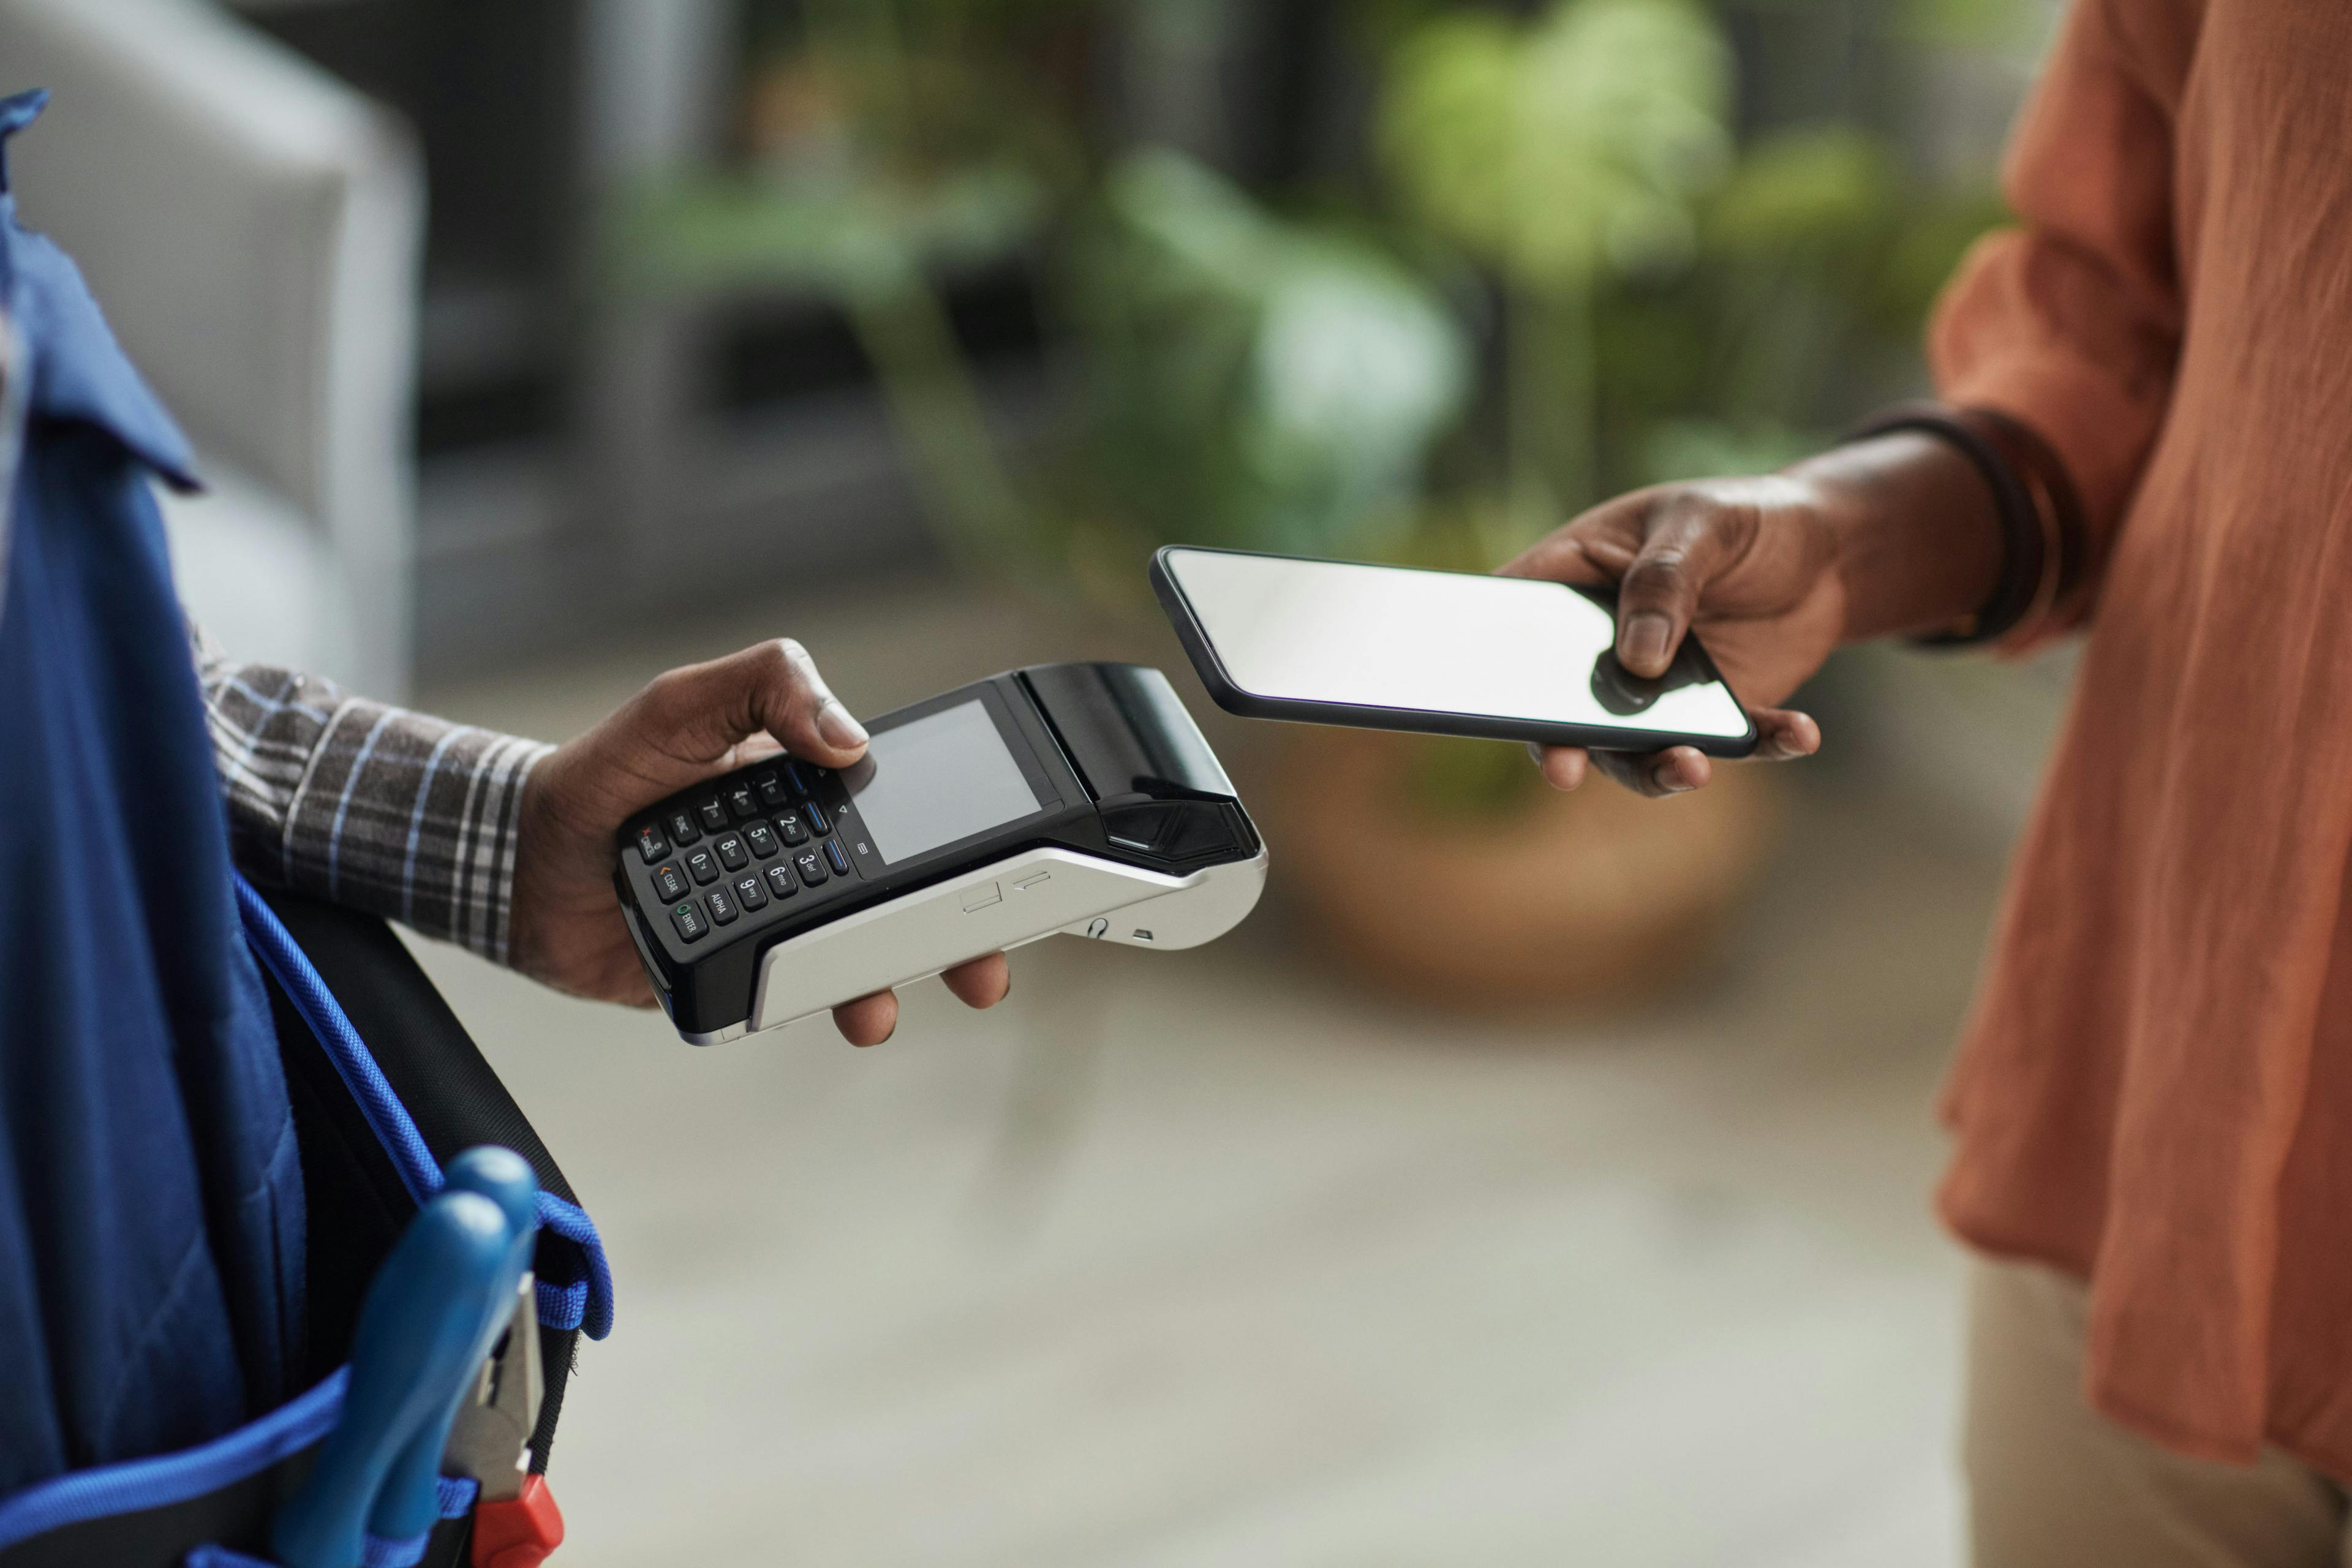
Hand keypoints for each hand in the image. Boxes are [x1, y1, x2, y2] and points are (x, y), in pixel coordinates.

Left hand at [508, 639, 1009, 1044]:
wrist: (518, 861)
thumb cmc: (606, 771)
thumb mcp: (682, 702)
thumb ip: (764, 686)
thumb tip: (848, 739)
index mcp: (810, 792)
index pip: (903, 814)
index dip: (959, 845)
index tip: (1000, 869)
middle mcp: (803, 858)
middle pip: (901, 901)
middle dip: (953, 937)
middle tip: (982, 968)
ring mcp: (772, 920)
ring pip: (853, 959)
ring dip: (882, 988)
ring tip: (876, 1011)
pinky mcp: (735, 975)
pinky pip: (785, 1000)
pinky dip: (804, 1010)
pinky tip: (807, 1011)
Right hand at [1497, 434, 2000, 796]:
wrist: (1828, 551)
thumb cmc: (1745, 519)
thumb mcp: (1705, 524)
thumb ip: (1665, 580)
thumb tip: (1638, 660)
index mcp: (1575, 582)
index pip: (1514, 622)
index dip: (1492, 665)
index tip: (1491, 700)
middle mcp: (1601, 650)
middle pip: (1561, 708)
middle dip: (1560, 744)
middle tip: (1565, 770)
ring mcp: (1653, 692)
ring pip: (1633, 749)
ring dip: (1658, 768)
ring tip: (1694, 766)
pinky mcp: (1711, 716)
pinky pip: (1727, 745)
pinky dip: (1760, 745)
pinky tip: (1800, 733)